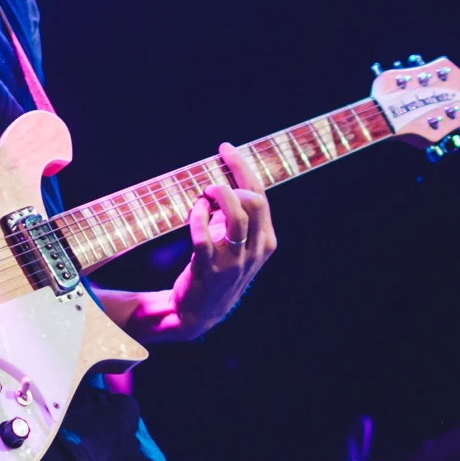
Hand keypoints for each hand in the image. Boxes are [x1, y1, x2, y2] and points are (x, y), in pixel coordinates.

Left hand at [170, 142, 276, 338]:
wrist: (200, 311)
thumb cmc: (218, 267)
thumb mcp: (236, 242)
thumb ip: (236, 214)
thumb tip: (223, 178)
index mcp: (266, 240)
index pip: (261, 195)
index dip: (242, 167)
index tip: (225, 149)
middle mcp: (255, 249)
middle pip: (254, 201)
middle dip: (231, 180)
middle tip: (210, 183)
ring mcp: (234, 261)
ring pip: (236, 216)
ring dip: (218, 195)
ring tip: (203, 193)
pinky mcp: (209, 269)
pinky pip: (203, 236)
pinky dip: (197, 216)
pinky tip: (194, 209)